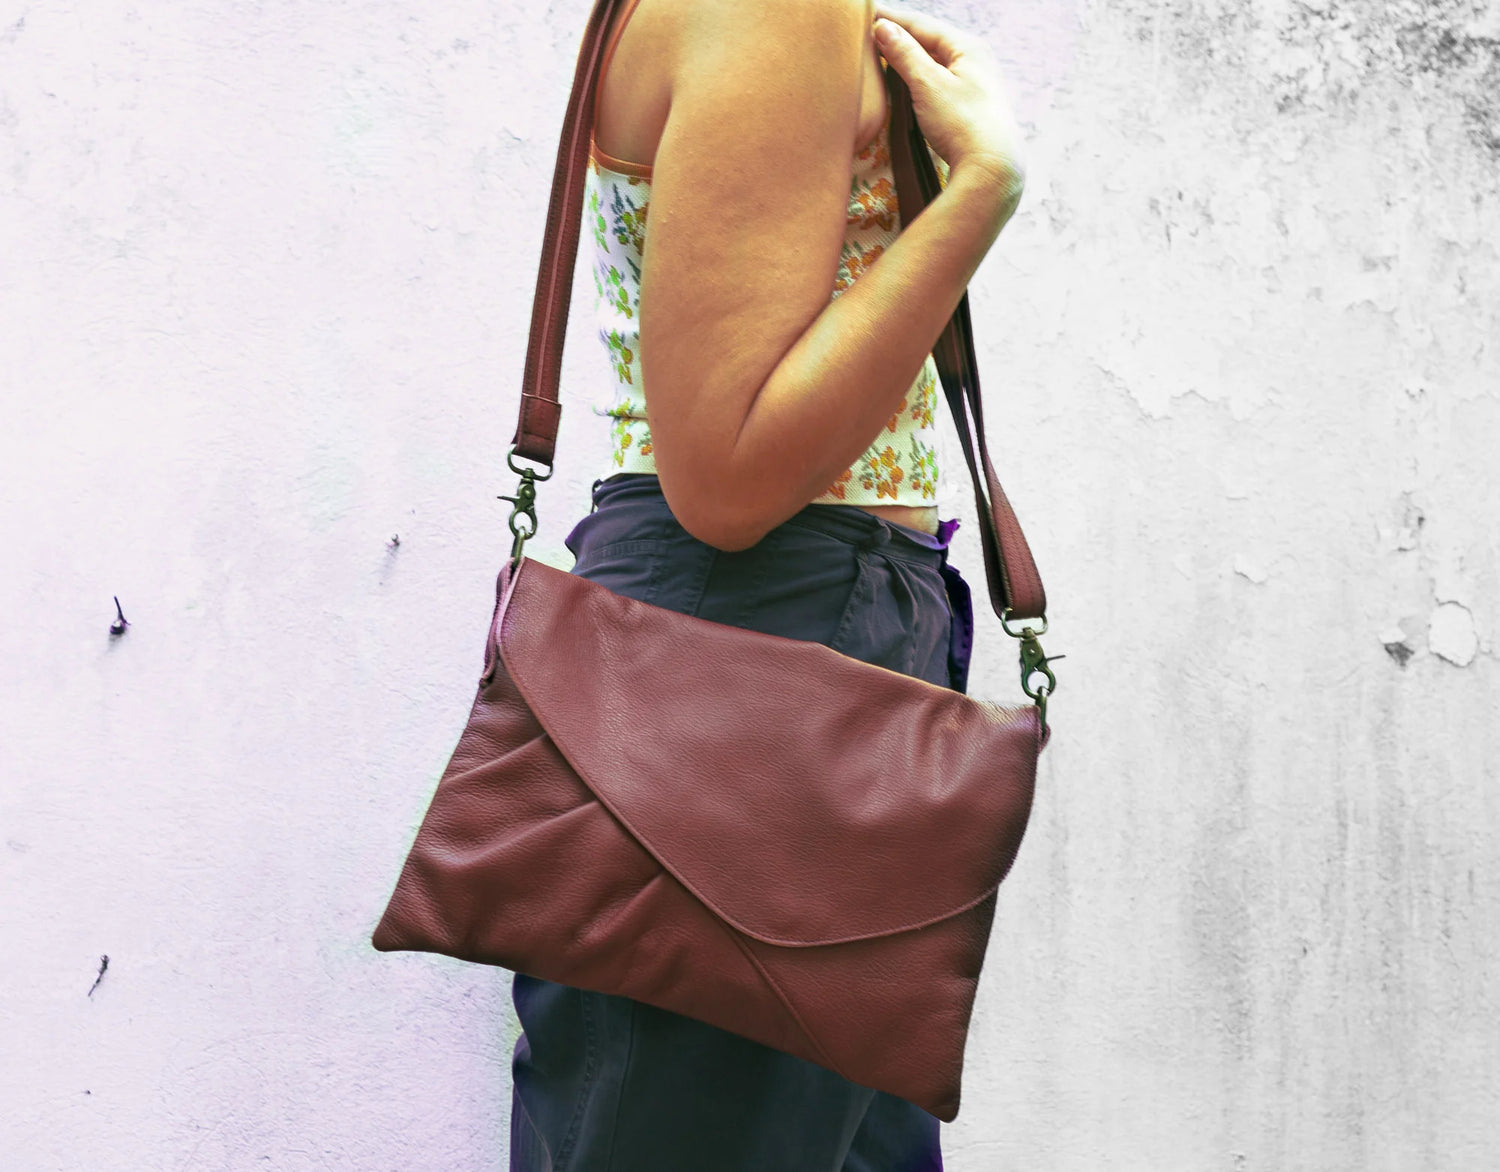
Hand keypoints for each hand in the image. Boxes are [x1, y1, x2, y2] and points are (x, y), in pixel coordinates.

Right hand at [872, 4, 1026, 196]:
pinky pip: (939, 80)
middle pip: (930, 40)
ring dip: (908, 56)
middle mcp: (976, 59)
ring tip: (883, 52)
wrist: (991, 169)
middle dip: (900, 35)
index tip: (866, 13)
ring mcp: (976, 82)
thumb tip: (883, 28)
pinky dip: (919, 75)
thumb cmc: (961, 124)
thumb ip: (904, 54)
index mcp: (968, 46)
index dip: (892, 18)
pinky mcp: (971, 105)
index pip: (922, 24)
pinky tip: (908, 80)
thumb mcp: (928, 84)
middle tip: (870, 31)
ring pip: (935, 60)